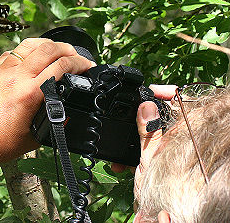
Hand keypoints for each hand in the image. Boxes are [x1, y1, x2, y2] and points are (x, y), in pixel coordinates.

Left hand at [0, 38, 93, 170]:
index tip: (87, 65)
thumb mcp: (34, 137)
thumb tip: (66, 115)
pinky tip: (30, 56)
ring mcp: (1, 71)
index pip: (62, 66)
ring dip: (47, 44)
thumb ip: (54, 124)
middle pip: (48, 49)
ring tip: (56, 49)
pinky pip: (11, 53)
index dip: (80, 63)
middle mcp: (16, 77)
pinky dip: (26, 51)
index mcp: (30, 93)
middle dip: (68, 49)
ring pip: (29, 45)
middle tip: (76, 55)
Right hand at [110, 85, 176, 206]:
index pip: (179, 102)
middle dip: (142, 112)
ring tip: (121, 138)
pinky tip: (122, 156)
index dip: (166, 92)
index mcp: (177, 135)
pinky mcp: (153, 152)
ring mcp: (163, 144)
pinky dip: (132, 144)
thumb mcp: (148, 157)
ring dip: (133, 131)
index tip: (151, 91)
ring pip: (149, 126)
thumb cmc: (157, 189)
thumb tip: (147, 106)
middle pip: (160, 112)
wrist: (151, 212)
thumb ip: (148, 131)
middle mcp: (174, 137)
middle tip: (129, 112)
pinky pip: (143, 140)